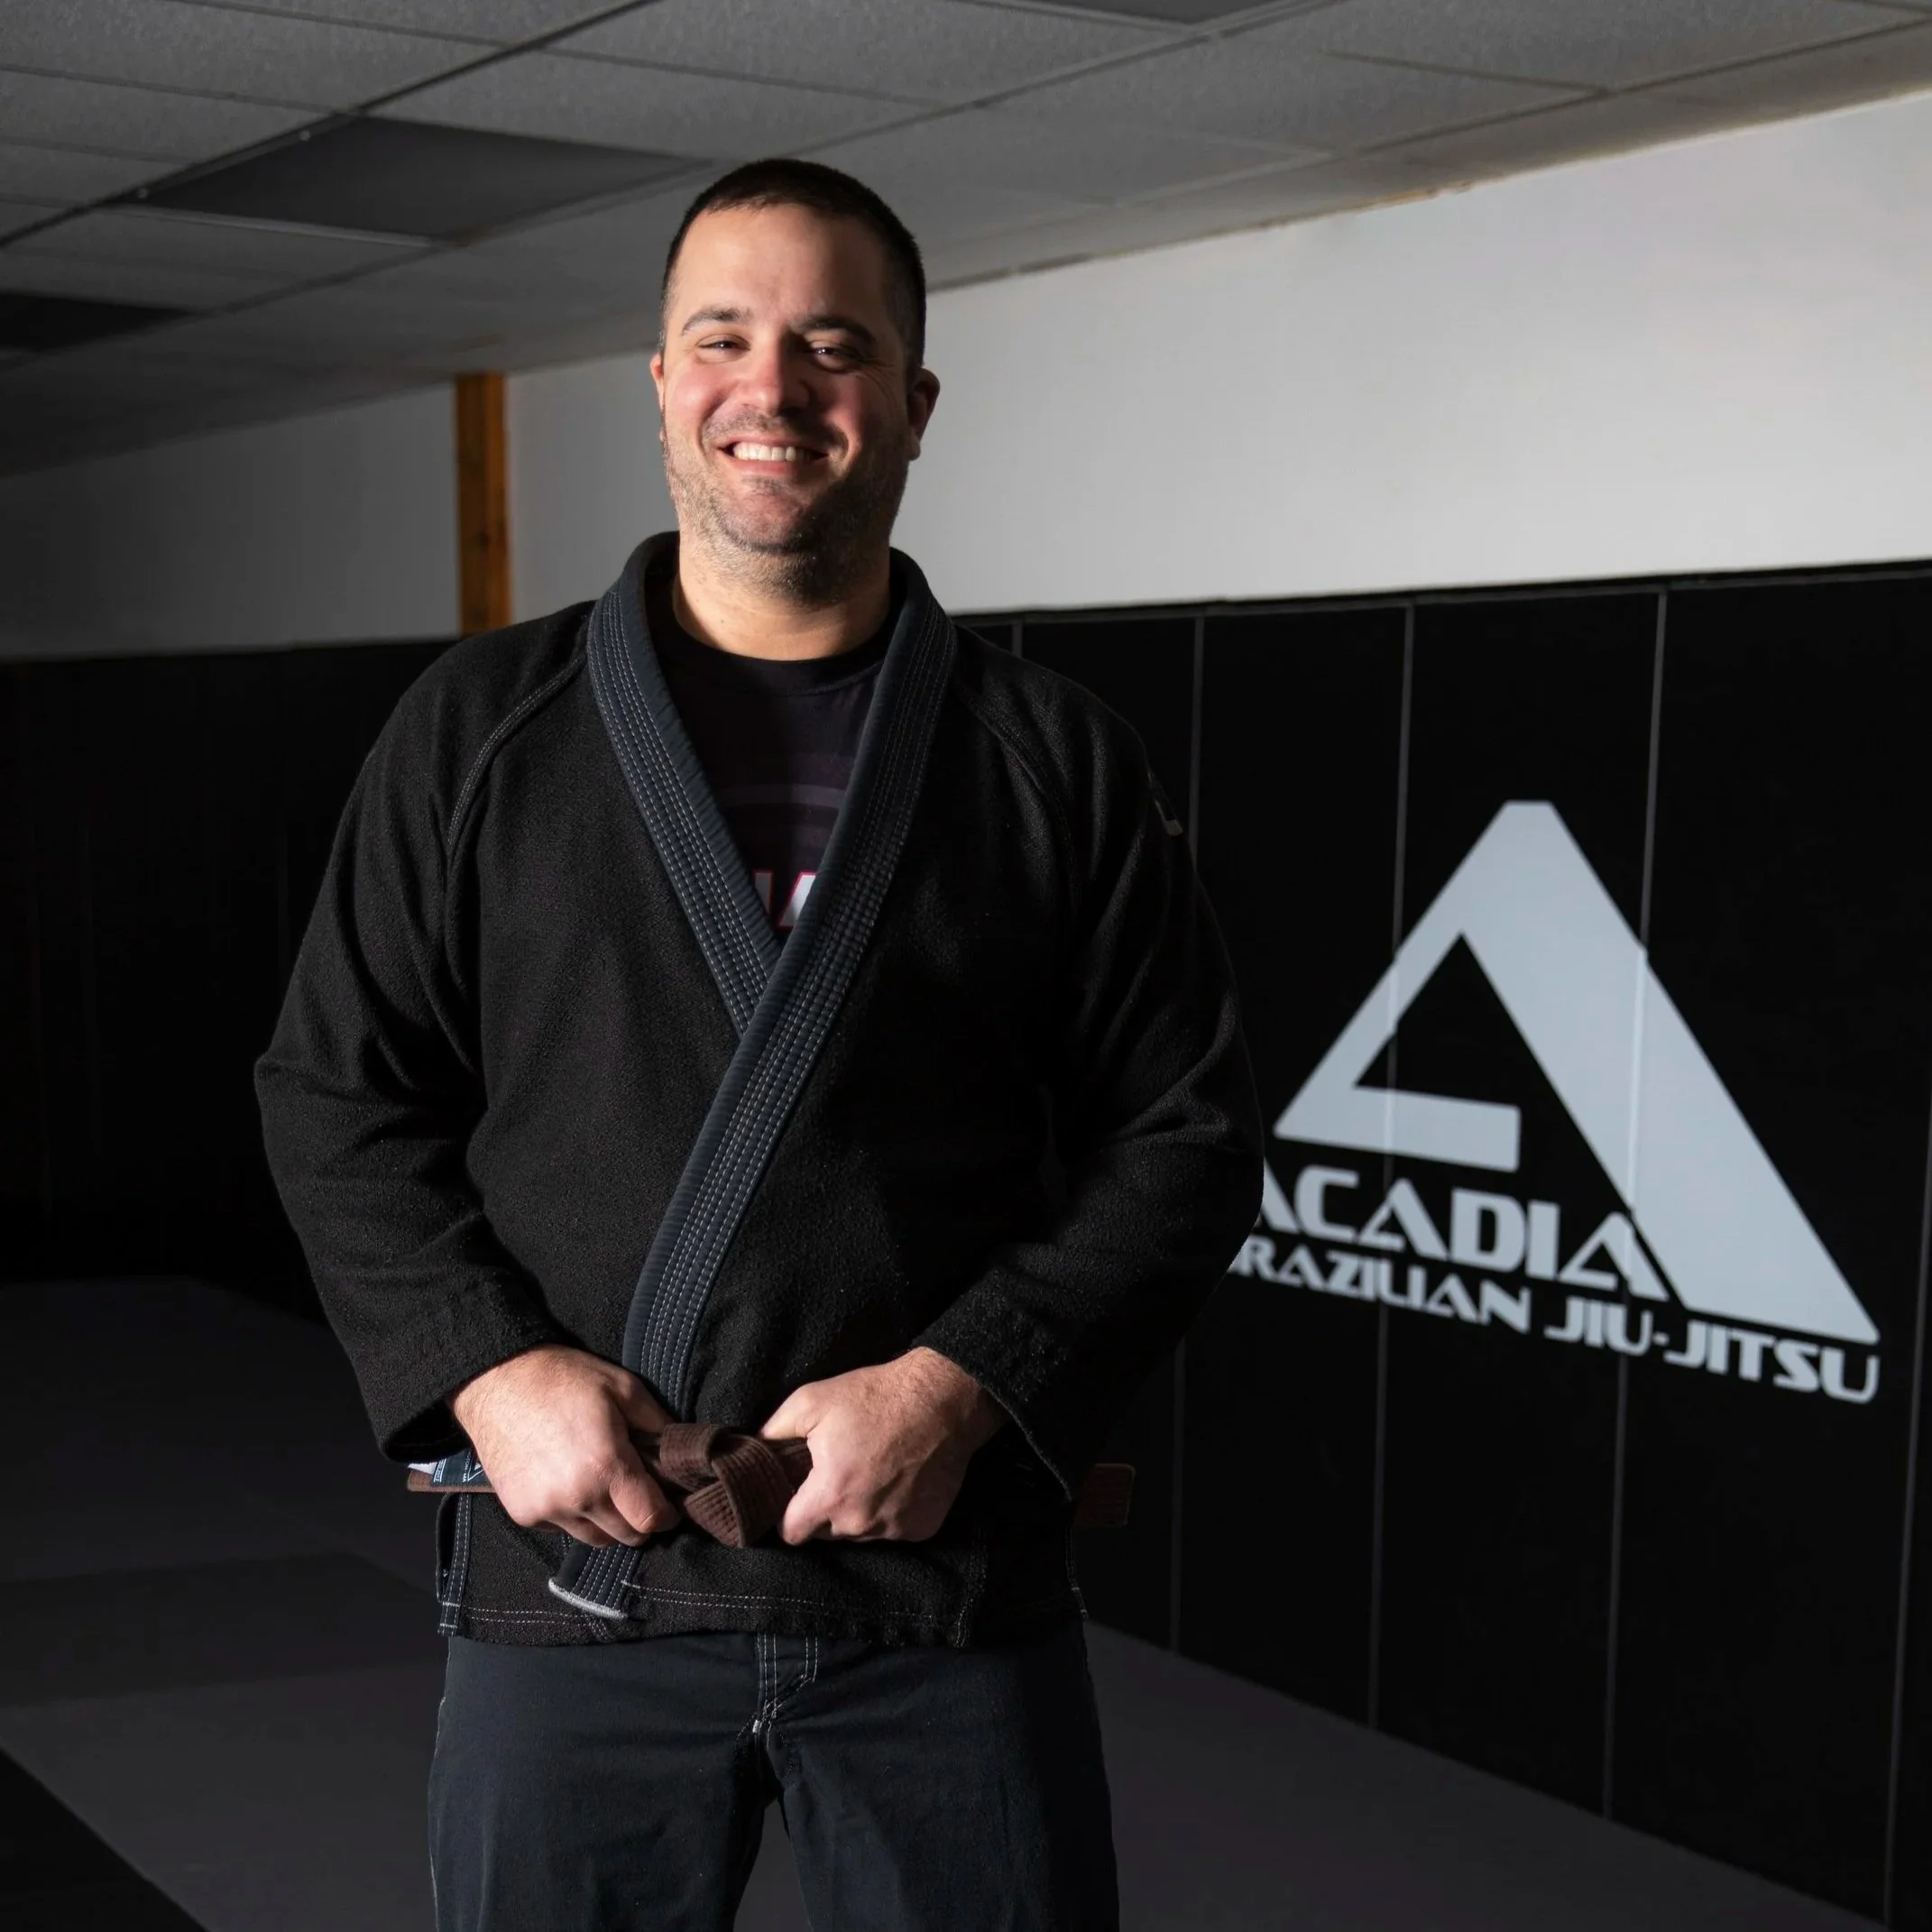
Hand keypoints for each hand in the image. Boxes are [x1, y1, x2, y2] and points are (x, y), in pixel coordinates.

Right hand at [450, 1344, 676, 1547]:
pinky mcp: (522, 1514)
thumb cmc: (565, 1379)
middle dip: (640, 1522)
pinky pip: (562, 1529)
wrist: (498, 1382)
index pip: (649, 1519)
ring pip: (593, 1538)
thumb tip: (679, 1453)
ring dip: (608, 1523)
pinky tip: (573, 1486)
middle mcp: (576, 1498)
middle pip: (625, 1537)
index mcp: (606, 1467)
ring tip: (607, 1490)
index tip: (670, 1507)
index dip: (666, 1516)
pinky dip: (575, 1517)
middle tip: (641, 1496)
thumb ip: (658, 1425)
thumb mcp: (624, 1388)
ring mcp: (545, 1510)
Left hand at [761, 1347, 1004, 1544]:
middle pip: (825, 1534)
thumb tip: (751, 1453)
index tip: (793, 1494)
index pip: (790, 1533)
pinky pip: (891, 1530)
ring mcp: (895, 1529)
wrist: (943, 1399)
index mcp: (830, 1495)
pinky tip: (895, 1480)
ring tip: (868, 1472)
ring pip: (859, 1534)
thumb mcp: (811, 1401)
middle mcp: (862, 1522)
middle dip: (823, 1509)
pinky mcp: (922, 1528)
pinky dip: (889, 1512)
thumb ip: (773, 1433)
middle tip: (834, 1472)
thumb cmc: (874, 1397)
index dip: (786, 1513)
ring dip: (856, 1512)